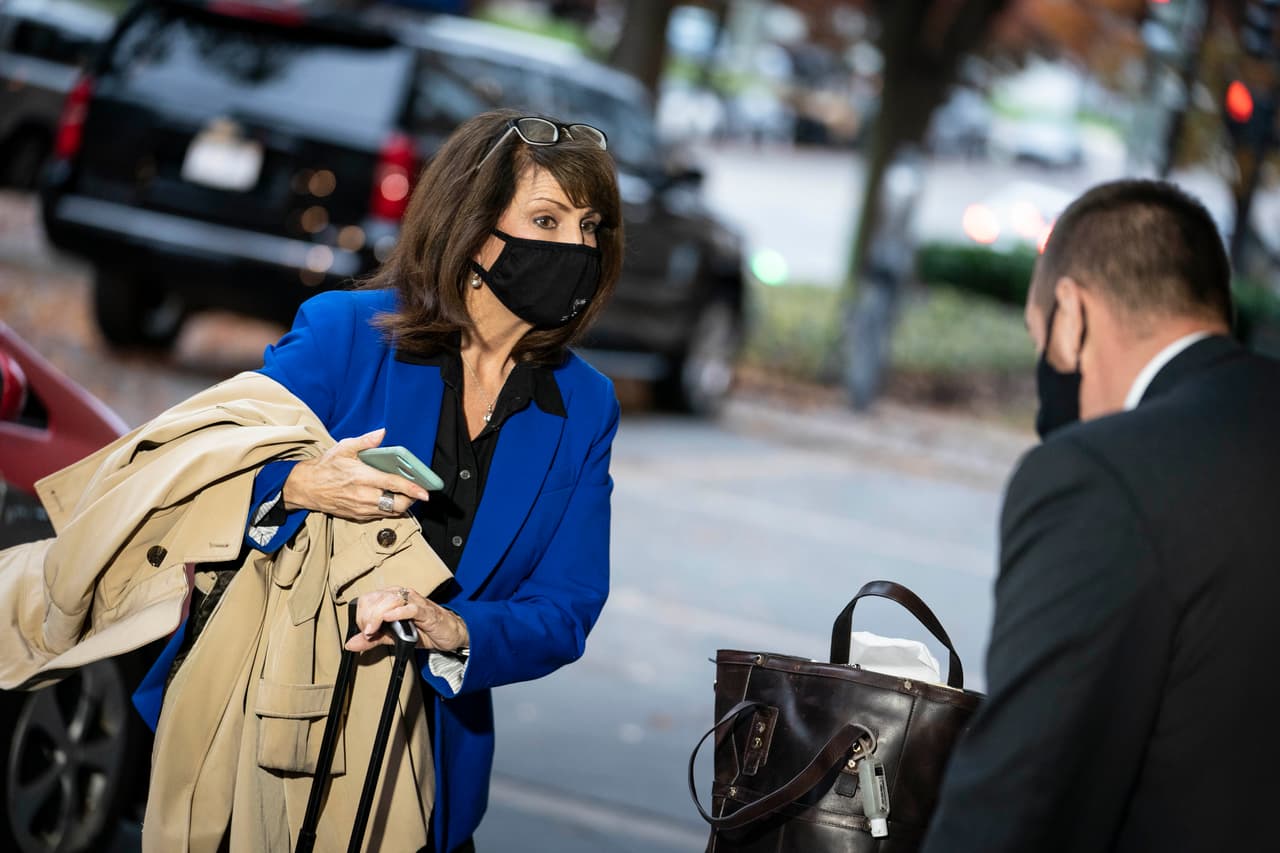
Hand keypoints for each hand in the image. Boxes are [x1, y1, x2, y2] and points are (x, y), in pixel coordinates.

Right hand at [282, 428, 430, 520]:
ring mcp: (360, 509)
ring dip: (401, 505)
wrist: (306, 487)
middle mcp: (363, 496)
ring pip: (390, 512)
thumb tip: (382, 433)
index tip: (425, 492)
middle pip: (397, 504)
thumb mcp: (344, 448)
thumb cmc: (326, 466)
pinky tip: (389, 498)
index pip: (393, 485)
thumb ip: (365, 441)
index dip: (412, 489)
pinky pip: (380, 516)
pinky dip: (388, 509)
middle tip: (415, 490)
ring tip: (404, 494)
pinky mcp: (357, 516)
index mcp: (362, 477)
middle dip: (410, 499)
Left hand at [345, 586, 469, 653]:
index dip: (361, 615)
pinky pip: (411, 608)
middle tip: (369, 633)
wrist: (449, 634)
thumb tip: (350, 644)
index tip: (364, 632)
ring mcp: (415, 602)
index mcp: (392, 598)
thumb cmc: (423, 631)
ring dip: (377, 616)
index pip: (368, 599)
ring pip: (390, 601)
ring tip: (374, 630)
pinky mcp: (427, 612)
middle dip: (367, 617)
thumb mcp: (393, 637)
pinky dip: (398, 613)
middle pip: (376, 599)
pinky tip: (389, 618)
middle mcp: (402, 596)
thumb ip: (372, 639)